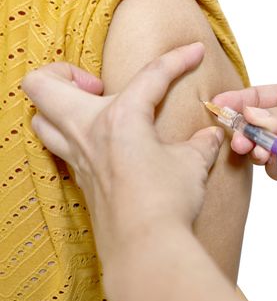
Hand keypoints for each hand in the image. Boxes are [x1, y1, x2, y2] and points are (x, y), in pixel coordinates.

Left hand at [22, 43, 223, 264]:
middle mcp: (88, 133)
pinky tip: (104, 145)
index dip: (178, 59)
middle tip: (99, 85)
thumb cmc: (166, 202)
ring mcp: (77, 159)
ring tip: (94, 111)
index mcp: (120, 119)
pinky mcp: (80, 181)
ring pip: (40, 119)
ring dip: (59, 106)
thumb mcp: (192, 164)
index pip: (152, 75)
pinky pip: (59, 148)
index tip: (195, 51)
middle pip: (43, 84)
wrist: (146, 249)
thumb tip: (211, 136)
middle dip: (64, 72)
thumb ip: (201, 144)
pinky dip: (72, 137)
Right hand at [213, 82, 276, 183]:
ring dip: (255, 151)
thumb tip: (250, 114)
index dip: (235, 103)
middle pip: (254, 127)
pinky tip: (275, 161)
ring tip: (257, 150)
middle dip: (242, 131)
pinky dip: (273, 167)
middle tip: (238, 137)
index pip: (255, 99)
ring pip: (262, 150)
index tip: (216, 106)